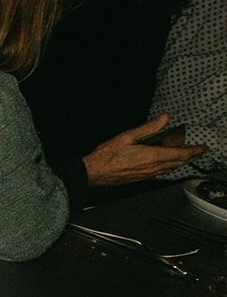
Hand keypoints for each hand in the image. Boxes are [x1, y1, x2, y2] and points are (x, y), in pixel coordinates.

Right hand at [83, 113, 206, 185]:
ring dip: (181, 162)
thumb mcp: (128, 136)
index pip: (180, 154)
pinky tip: (167, 164)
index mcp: (152, 156)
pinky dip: (170, 167)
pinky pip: (162, 173)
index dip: (194, 150)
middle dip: (191, 157)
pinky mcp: (142, 178)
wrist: (94, 173)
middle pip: (179, 163)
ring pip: (171, 169)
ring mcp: (148, 175)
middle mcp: (153, 167)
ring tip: (186, 156)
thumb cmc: (107, 156)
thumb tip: (164, 118)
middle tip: (198, 151)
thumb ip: (149, 127)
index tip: (202, 147)